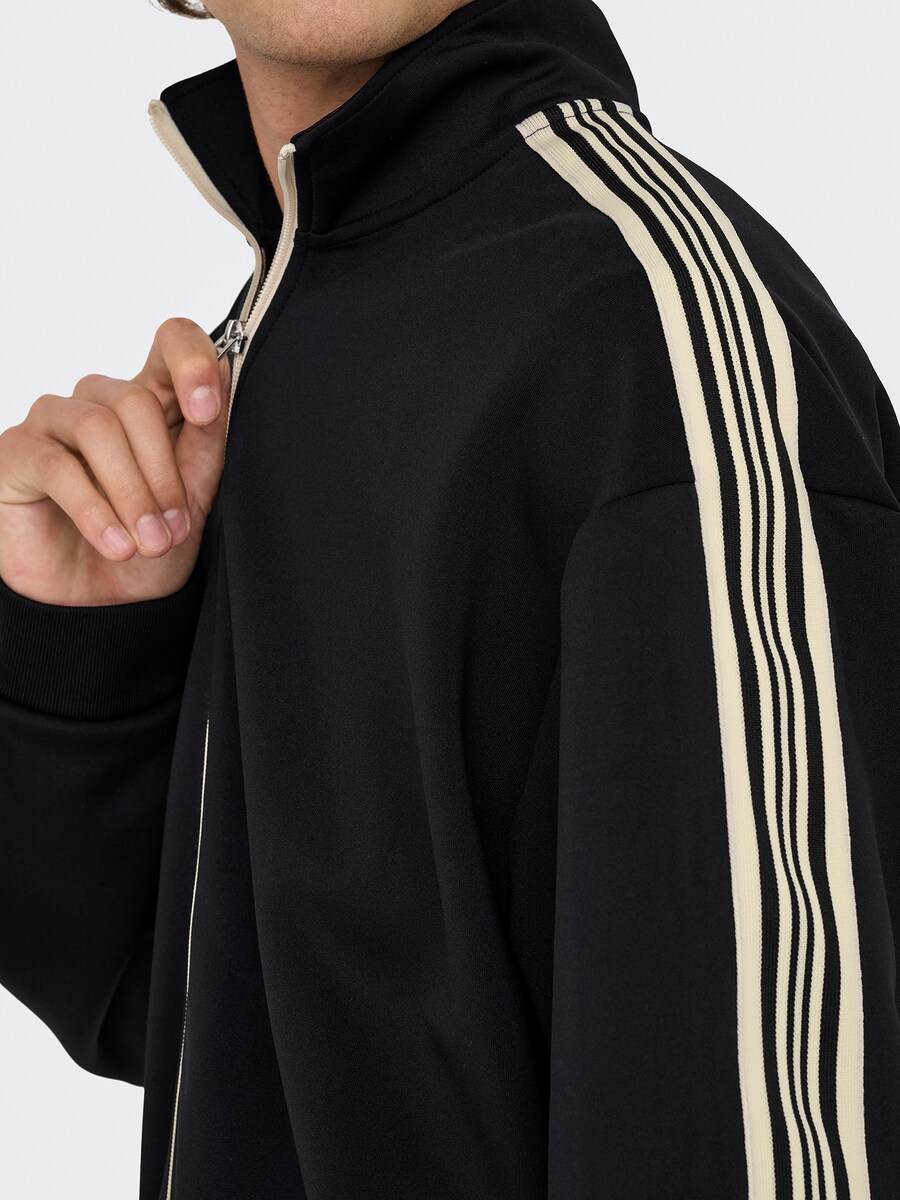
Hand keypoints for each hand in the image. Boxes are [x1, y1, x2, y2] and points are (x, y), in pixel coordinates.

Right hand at [0, 317, 231, 605]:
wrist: (102, 609)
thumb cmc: (148, 549)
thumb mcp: (195, 501)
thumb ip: (207, 445)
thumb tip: (220, 390)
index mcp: (152, 401)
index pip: (171, 341)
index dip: (192, 362)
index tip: (207, 410)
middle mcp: (100, 400)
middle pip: (136, 401)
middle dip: (162, 474)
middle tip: (173, 531)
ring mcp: (53, 421)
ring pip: (99, 428)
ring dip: (132, 494)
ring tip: (148, 543)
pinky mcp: (16, 452)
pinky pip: (58, 466)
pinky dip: (95, 511)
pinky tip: (115, 545)